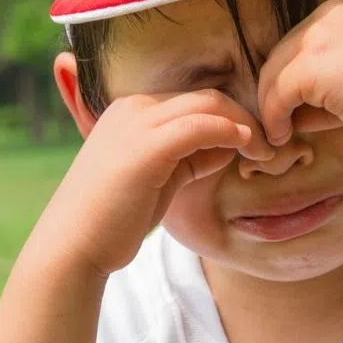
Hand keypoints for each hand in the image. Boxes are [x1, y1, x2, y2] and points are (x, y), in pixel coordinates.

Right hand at [31, 89, 274, 276]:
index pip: (194, 100)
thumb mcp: (159, 178)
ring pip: (208, 105)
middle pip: (205, 96)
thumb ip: (189, 157)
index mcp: (131, 111)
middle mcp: (133, 108)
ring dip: (244, 125)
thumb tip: (228, 143)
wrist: (73, 246)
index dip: (229, 117)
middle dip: (244, 116)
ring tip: (264, 150)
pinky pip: (200, 126)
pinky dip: (229, 132)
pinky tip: (246, 148)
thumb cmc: (116, 219)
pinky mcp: (147, 147)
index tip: (253, 142)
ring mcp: (137, 124)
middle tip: (268, 143)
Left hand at [257, 0, 342, 149]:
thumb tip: (291, 112)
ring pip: (275, 71)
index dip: (299, 75)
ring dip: (271, 104)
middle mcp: (335, 12)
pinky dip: (273, 117)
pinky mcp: (312, 64)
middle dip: (280, 89)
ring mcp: (322, 34)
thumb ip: (334, 84)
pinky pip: (276, 93)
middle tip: (282, 121)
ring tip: (280, 132)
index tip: (301, 105)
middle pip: (286, 52)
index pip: (308, 40)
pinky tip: (282, 136)